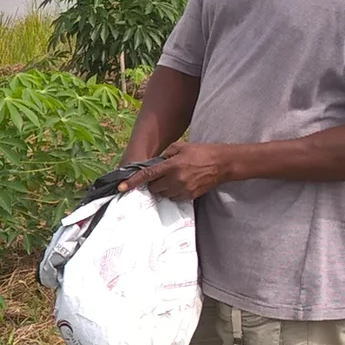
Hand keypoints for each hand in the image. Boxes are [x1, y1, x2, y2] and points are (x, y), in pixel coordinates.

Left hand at [118, 142, 239, 199]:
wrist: (222, 163)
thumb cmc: (201, 152)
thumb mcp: (181, 146)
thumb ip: (166, 154)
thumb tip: (155, 163)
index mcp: (172, 165)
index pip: (148, 175)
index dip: (133, 182)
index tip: (121, 187)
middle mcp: (176, 179)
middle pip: (154, 187)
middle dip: (153, 182)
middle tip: (161, 175)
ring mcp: (183, 189)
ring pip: (164, 194)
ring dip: (163, 188)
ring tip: (174, 178)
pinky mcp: (190, 196)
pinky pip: (174, 198)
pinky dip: (173, 192)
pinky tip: (181, 184)